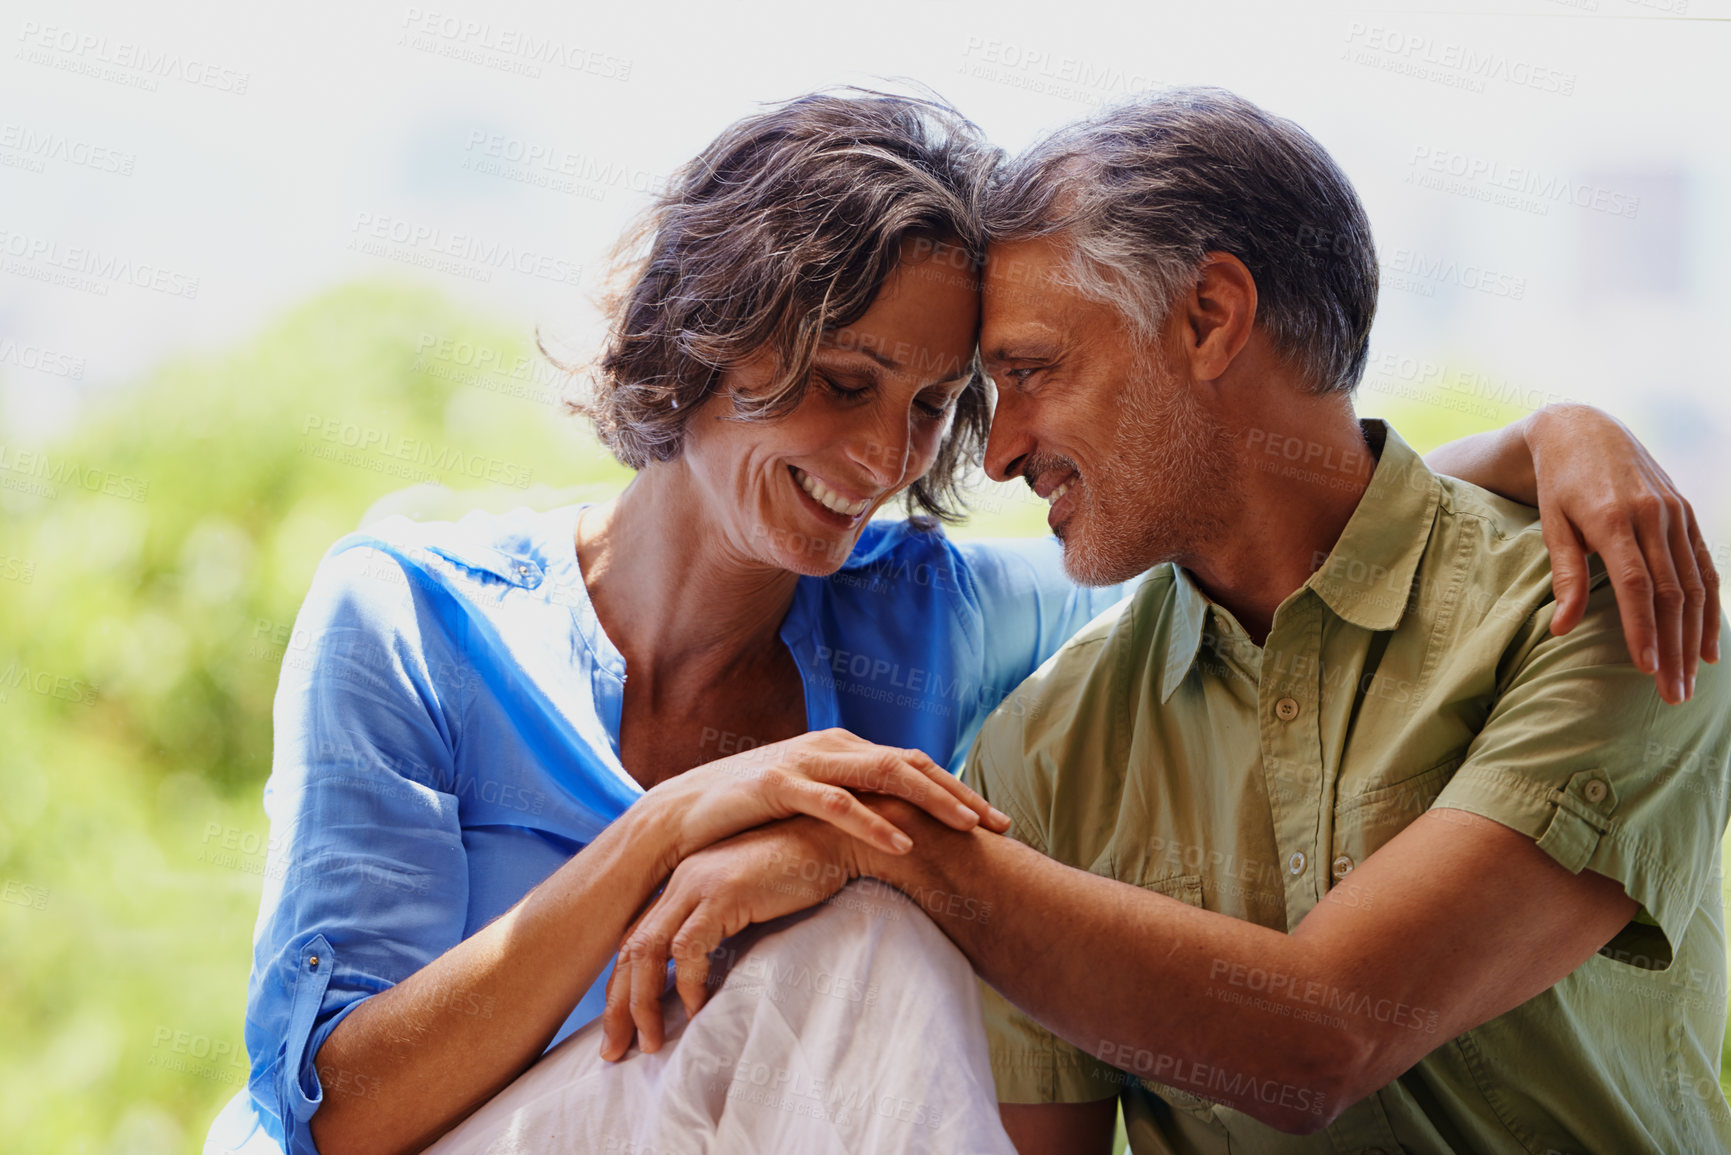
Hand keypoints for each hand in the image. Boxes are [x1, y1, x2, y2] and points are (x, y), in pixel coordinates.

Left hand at [599, 817, 863, 1059]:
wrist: (834, 838)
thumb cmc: (800, 874)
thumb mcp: (748, 902)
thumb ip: (721, 928)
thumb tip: (703, 980)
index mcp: (683, 882)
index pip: (635, 939)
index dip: (623, 987)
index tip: (621, 1029)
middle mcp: (682, 880)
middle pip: (631, 948)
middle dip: (619, 1004)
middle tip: (615, 1050)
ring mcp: (699, 883)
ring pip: (650, 950)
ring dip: (645, 1002)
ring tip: (653, 1042)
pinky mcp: (724, 892)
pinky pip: (690, 948)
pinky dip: (688, 984)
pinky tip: (697, 1010)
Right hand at [641, 727, 1009, 867]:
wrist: (678, 815)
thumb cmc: (746, 813)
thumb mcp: (807, 801)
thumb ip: (846, 802)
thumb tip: (892, 825)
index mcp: (843, 748)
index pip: (914, 763)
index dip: (957, 789)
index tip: (994, 819)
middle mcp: (832, 746)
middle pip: (912, 764)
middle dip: (960, 794)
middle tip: (1000, 825)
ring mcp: (807, 761)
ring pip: (885, 775)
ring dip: (931, 800)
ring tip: (968, 828)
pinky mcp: (778, 784)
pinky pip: (837, 804)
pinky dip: (873, 823)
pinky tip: (903, 843)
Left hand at [1525, 404, 1719, 703]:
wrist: (1584, 431)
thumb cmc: (1558, 484)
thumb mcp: (1551, 524)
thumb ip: (1563, 575)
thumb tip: (1561, 629)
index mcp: (1614, 519)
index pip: (1635, 584)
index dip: (1642, 628)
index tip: (1646, 668)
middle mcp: (1653, 516)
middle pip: (1670, 593)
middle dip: (1673, 647)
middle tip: (1672, 693)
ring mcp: (1676, 514)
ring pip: (1694, 585)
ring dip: (1695, 636)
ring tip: (1690, 680)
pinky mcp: (1687, 515)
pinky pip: (1705, 566)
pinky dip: (1710, 606)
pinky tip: (1708, 644)